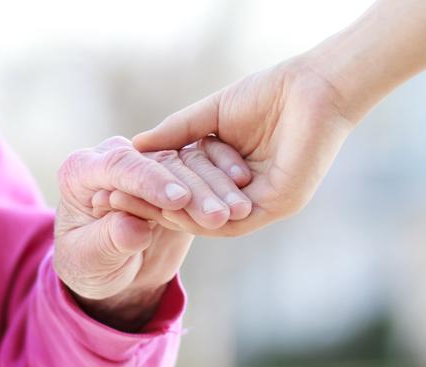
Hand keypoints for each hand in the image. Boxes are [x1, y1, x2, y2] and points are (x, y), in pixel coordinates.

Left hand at [54, 136, 250, 330]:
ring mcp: (151, 164)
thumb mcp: (90, 259)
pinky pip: (205, 172)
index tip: (178, 200)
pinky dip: (225, 184)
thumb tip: (132, 229)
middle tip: (219, 214)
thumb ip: (108, 241)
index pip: (120, 166)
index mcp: (84, 170)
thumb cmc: (88, 265)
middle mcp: (118, 158)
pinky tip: (244, 200)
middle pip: (161, 163)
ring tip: (239, 212)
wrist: (106, 270)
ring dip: (216, 187)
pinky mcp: (177, 176)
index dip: (151, 182)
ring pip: (189, 165)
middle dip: (193, 188)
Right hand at [132, 57, 355, 235]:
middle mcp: (245, 195)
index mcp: (231, 176)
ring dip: (175, 213)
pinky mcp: (277, 204)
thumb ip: (177, 133)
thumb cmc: (268, 94)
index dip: (151, 191)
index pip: (186, 191)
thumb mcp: (210, 115)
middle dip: (155, 207)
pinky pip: (234, 220)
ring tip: (139, 205)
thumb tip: (135, 147)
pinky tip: (174, 206)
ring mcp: (262, 203)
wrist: (311, 87)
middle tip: (117, 204)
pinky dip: (202, 215)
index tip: (114, 188)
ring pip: (211, 218)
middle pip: (194, 209)